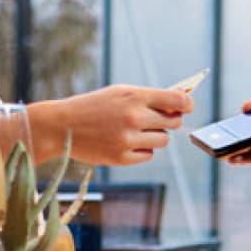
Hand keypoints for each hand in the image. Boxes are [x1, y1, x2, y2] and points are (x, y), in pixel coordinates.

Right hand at [40, 84, 191, 168]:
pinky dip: (142, 150)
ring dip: (155, 136)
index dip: (187, 104)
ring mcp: (128, 139)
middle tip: (157, 120)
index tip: (188, 106)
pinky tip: (125, 143)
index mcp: (134, 97)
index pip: (176, 100)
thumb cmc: (94, 107)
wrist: (62, 126)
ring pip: (163, 140)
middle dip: (170, 121)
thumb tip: (180, 104)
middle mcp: (133, 117)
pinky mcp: (122, 158)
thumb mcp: (119, 93)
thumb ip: (147, 98)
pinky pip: (149, 155)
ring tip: (135, 131)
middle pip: (174, 122)